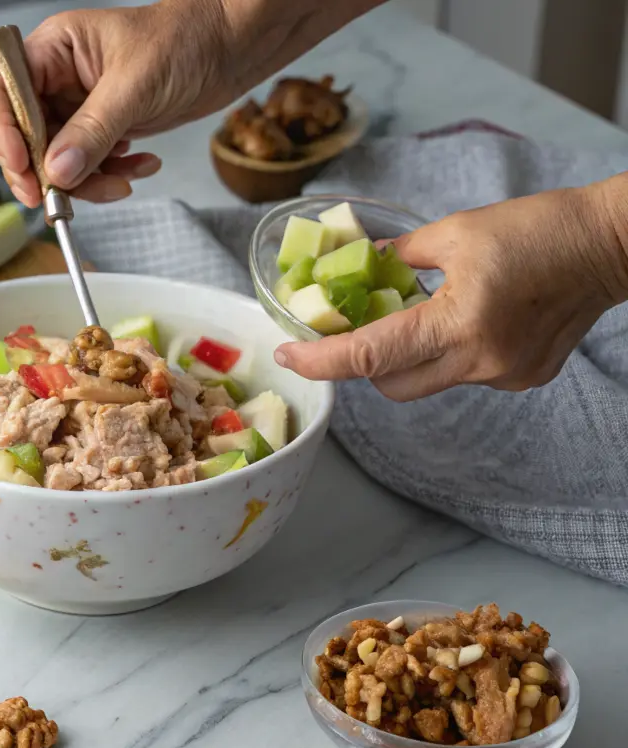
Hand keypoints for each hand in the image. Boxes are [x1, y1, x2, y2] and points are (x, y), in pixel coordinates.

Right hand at [0, 0, 382, 205]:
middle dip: (44, 171)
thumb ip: (92, 130)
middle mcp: (56, 79)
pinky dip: (110, 176)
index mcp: (50, 50)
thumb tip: (56, 171)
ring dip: (84, 182)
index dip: (1, 132)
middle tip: (59, 201)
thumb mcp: (135, 85)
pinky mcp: (101, 129)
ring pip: (55, 160)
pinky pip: (87, 165)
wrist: (231, 47)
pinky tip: (140, 166)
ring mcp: (77, 106)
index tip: (24, 167)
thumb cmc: (186, 39)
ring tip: (120, 184)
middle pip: (21, 135)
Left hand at [274, 178, 627, 399]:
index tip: (288, 353)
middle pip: (390, 384)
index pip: (370, 355)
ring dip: (404, 356)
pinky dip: (445, 353)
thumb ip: (400, 257)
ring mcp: (504, 375)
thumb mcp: (455, 231)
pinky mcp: (522, 377)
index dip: (321, 360)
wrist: (611, 245)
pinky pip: (461, 374)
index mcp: (459, 322)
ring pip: (425, 382)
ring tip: (415, 314)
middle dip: (361, 362)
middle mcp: (481, 360)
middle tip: (347, 328)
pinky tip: (462, 319)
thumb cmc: (536, 228)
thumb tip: (360, 267)